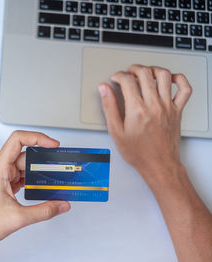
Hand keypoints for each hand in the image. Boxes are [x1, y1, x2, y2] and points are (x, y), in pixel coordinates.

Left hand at [0, 131, 70, 261]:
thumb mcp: (18, 218)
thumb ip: (44, 211)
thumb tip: (61, 205)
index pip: (18, 139)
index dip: (37, 137)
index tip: (52, 144)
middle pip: (25, 154)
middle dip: (43, 159)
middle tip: (59, 165)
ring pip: (23, 166)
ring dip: (38, 171)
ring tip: (54, 178)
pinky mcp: (1, 185)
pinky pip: (20, 176)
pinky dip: (32, 180)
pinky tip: (42, 187)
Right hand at [98, 65, 191, 180]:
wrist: (159, 164)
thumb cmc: (138, 152)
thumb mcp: (116, 132)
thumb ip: (109, 107)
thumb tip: (104, 89)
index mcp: (137, 110)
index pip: (127, 81)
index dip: (118, 75)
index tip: (115, 79)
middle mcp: (154, 105)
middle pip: (145, 74)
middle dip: (134, 69)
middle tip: (128, 73)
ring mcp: (168, 106)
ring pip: (164, 76)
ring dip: (153, 69)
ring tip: (146, 73)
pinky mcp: (178, 110)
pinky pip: (185, 89)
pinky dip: (179, 79)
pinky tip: (170, 79)